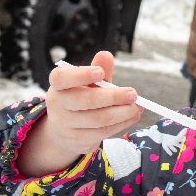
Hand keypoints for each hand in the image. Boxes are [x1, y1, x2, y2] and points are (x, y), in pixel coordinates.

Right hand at [15, 51, 140, 177]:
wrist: (66, 130)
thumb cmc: (82, 97)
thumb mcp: (89, 82)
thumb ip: (99, 69)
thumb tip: (106, 55)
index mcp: (58, 84)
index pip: (61, 78)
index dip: (80, 75)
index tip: (100, 73)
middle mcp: (58, 104)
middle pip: (85, 100)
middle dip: (113, 97)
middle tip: (133, 94)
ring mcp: (65, 125)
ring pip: (98, 119)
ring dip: (122, 113)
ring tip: (138, 106)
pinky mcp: (77, 140)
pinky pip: (103, 132)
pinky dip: (121, 123)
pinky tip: (132, 116)